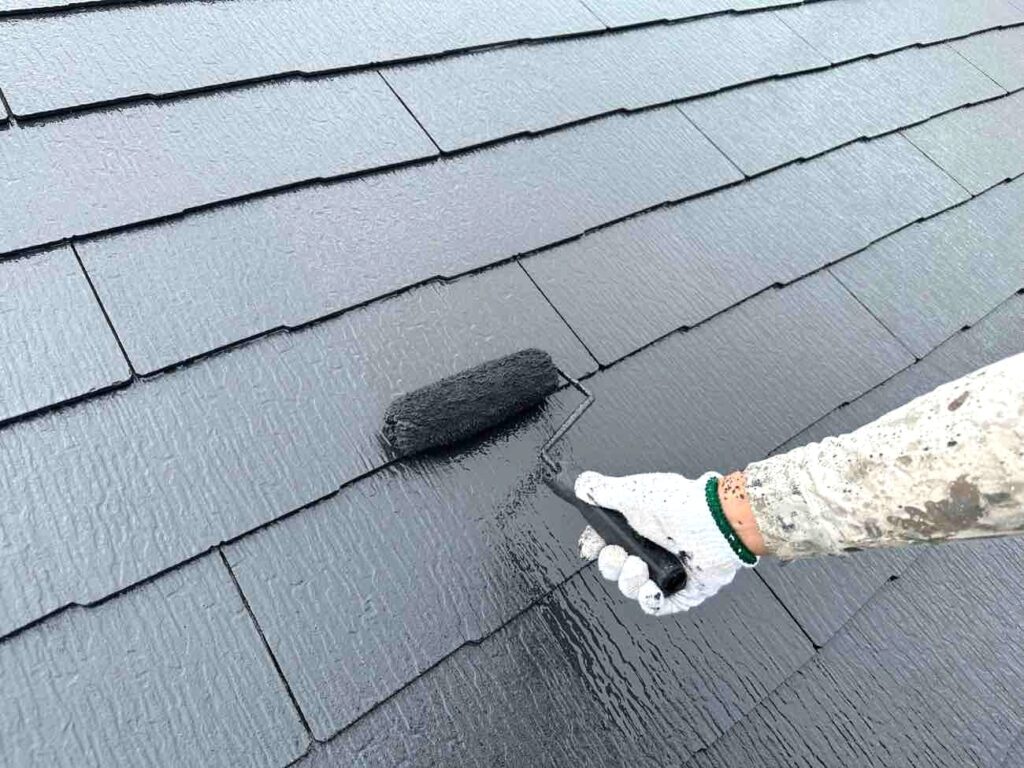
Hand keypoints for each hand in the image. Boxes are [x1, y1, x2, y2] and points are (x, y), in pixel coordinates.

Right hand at [576, 471, 758, 614]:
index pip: (603, 542)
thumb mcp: (635, 492)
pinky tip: (652, 589)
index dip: (593, 546)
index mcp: (634, 526)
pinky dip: (649, 601)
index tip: (591, 546)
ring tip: (641, 568)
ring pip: (630, 588)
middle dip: (610, 565)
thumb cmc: (682, 503)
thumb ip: (603, 490)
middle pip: (612, 568)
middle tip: (621, 555)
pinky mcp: (680, 591)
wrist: (719, 523)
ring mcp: (663, 571)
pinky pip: (655, 606)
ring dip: (629, 581)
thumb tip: (580, 485)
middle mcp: (648, 549)